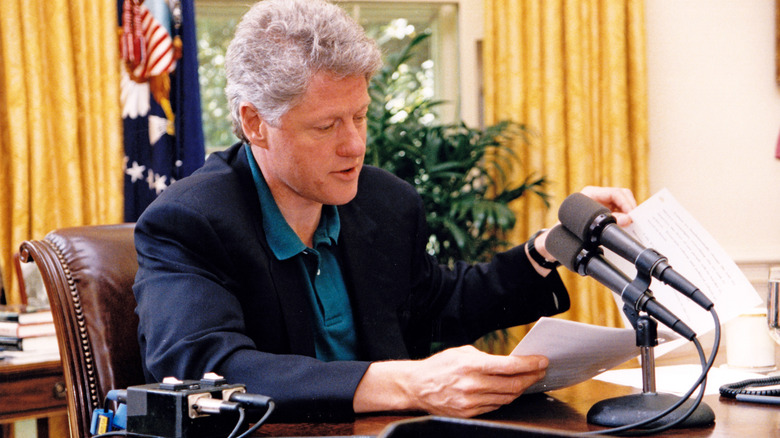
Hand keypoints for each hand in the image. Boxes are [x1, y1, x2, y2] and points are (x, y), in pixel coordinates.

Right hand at [354, 345, 547, 417]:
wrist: (416, 386)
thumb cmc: (439, 366)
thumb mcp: (461, 352)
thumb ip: (485, 357)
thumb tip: (509, 362)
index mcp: (471, 365)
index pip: (509, 366)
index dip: (530, 364)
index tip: (542, 361)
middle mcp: (472, 385)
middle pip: (513, 385)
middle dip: (531, 377)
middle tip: (541, 371)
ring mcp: (470, 402)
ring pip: (507, 398)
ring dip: (521, 389)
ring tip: (529, 380)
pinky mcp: (469, 413)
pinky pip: (495, 406)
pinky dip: (505, 398)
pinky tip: (511, 391)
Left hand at [530, 186, 636, 266]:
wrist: (556, 240)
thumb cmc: (567, 230)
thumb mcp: (586, 227)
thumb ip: (607, 222)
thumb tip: (627, 220)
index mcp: (590, 194)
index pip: (614, 192)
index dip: (626, 202)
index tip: (632, 214)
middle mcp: (598, 197)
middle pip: (622, 196)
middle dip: (631, 207)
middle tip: (636, 221)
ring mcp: (603, 204)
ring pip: (623, 204)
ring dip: (630, 214)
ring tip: (635, 226)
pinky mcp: (606, 214)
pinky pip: (621, 213)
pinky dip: (627, 219)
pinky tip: (629, 228)